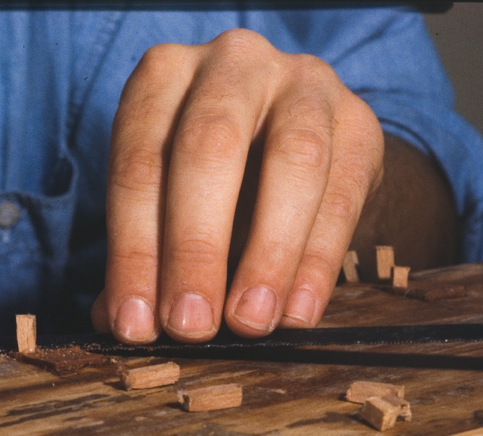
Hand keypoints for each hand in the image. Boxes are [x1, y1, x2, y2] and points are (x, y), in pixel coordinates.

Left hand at [92, 29, 383, 342]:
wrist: (297, 142)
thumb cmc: (210, 178)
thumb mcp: (165, 200)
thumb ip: (141, 255)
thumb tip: (123, 321)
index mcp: (162, 78)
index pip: (138, 167)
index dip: (132, 253)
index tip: (136, 324)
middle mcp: (230, 64)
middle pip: (208, 149)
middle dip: (195, 248)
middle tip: (190, 325)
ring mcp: (302, 82)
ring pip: (292, 161)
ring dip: (267, 255)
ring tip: (250, 322)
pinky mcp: (359, 120)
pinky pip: (343, 193)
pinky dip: (318, 261)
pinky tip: (297, 313)